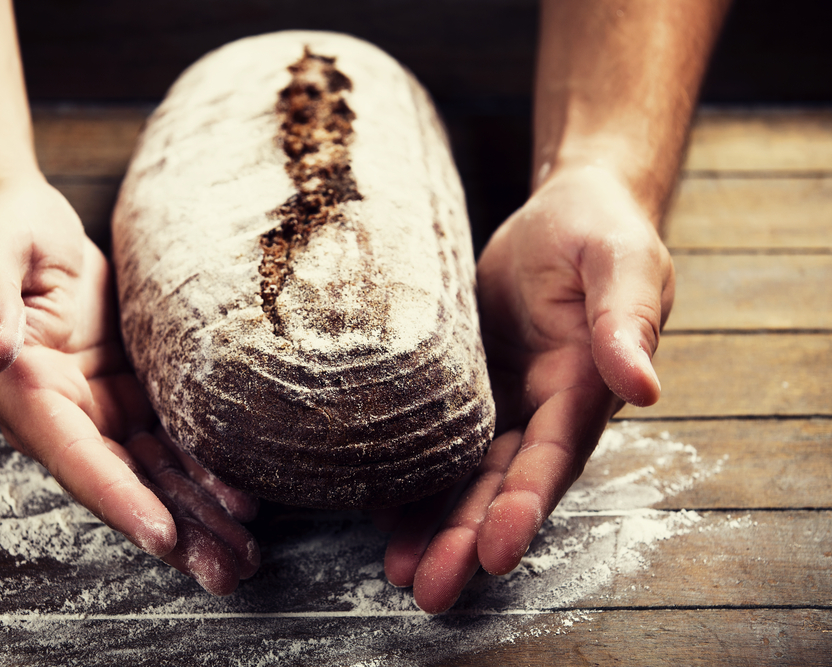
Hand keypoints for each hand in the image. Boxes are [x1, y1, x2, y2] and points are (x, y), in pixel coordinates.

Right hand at [0, 177, 258, 593]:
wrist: (22, 222)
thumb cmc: (1, 233)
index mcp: (23, 391)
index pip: (75, 457)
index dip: (118, 498)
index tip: (161, 535)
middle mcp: (61, 414)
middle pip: (123, 484)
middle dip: (175, 530)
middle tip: (227, 570)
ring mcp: (98, 408)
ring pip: (152, 473)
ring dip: (198, 516)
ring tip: (244, 553)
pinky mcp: (128, 392)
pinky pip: (169, 441)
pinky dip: (203, 472)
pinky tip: (241, 499)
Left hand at [380, 166, 674, 611]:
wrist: (563, 214)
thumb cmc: (598, 232)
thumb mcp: (620, 263)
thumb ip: (626, 320)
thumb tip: (644, 387)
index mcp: (583, 388)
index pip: (553, 457)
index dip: (525, 505)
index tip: (495, 551)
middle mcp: (542, 409)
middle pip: (503, 484)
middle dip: (466, 539)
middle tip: (427, 590)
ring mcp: (501, 402)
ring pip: (466, 475)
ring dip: (435, 525)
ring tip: (397, 571)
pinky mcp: (466, 387)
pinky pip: (439, 440)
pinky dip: (413, 477)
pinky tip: (380, 512)